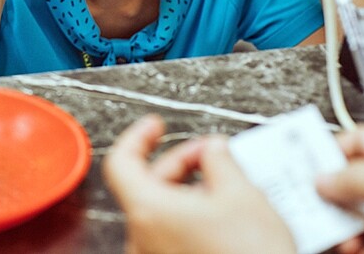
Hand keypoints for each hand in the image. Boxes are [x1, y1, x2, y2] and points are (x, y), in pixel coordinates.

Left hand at [104, 114, 294, 253]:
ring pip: (162, 211)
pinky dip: (191, 217)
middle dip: (179, 163)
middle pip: (146, 185)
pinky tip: (223, 215)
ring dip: (190, 191)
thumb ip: (220, 160)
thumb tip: (214, 149)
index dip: (139, 138)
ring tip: (227, 185)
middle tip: (211, 154)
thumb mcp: (242, 194)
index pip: (121, 162)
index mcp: (148, 211)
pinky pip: (172, 233)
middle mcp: (142, 237)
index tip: (156, 126)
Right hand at [317, 127, 363, 253]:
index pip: (358, 143)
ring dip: (342, 227)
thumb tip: (323, 178)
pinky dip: (358, 249)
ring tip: (340, 236)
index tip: (305, 166)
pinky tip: (355, 250)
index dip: (330, 152)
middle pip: (351, 184)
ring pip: (357, 217)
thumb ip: (361, 178)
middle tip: (312, 204)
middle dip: (331, 196)